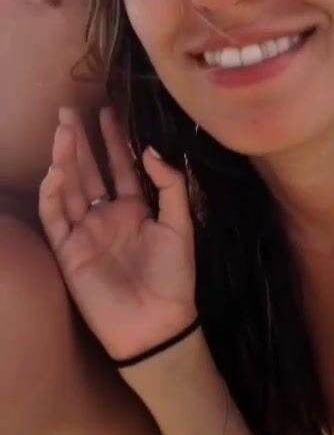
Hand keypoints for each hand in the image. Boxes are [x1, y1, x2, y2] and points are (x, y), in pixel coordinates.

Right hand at [39, 107, 196, 361]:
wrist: (158, 322)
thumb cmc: (173, 276)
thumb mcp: (180, 226)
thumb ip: (169, 186)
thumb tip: (150, 150)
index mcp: (133, 209)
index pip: (119, 167)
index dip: (113, 141)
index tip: (107, 112)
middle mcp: (106, 216)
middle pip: (88, 172)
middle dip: (80, 142)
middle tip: (69, 112)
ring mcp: (85, 233)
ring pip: (69, 189)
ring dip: (64, 160)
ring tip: (63, 131)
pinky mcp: (69, 252)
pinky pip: (55, 219)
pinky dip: (52, 195)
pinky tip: (55, 171)